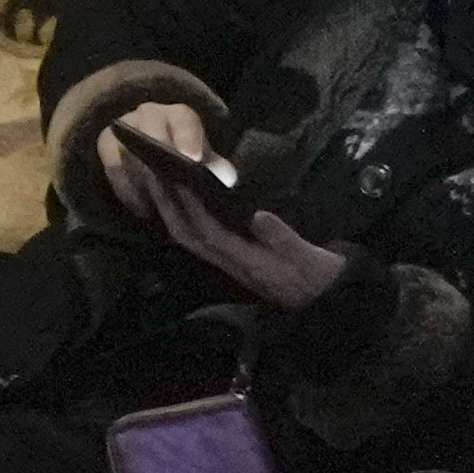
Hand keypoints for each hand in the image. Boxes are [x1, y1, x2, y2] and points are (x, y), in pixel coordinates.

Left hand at [109, 105, 350, 307]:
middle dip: (165, 203)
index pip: (208, 231)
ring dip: (167, 208)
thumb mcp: (309, 260)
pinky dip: (180, 217)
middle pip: (187, 233)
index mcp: (245, 261)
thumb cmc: (319, 277)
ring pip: (187, 235)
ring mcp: (227, 262)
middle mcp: (228, 262)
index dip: (189, 206)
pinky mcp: (230, 259)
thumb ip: (284, 240)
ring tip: (151, 177)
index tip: (173, 177)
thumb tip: (258, 216)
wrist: (326, 302)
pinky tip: (173, 197)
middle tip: (147, 170)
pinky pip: (196, 237)